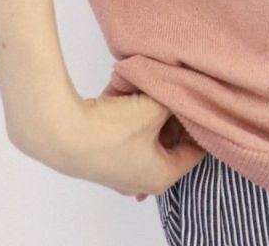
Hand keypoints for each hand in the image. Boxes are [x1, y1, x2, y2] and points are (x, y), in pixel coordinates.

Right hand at [16, 85, 205, 201]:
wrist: (63, 133)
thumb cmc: (113, 129)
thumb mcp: (154, 107)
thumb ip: (175, 97)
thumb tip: (184, 87)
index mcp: (163, 176)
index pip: (197, 149)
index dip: (203, 123)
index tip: (205, 101)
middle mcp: (144, 181)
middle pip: (172, 143)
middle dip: (176, 116)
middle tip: (180, 89)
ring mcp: (123, 173)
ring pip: (151, 137)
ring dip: (154, 114)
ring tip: (156, 89)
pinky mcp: (105, 160)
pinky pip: (131, 135)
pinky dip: (135, 117)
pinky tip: (132, 96)